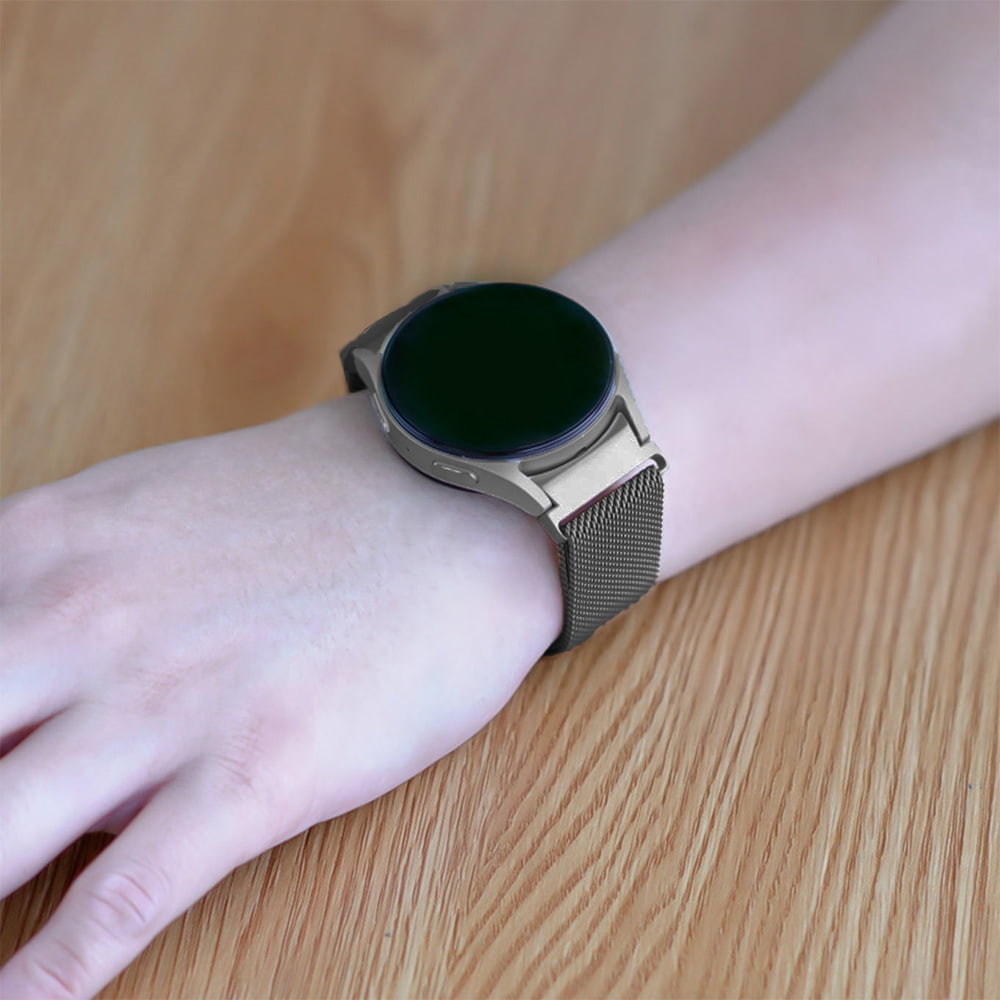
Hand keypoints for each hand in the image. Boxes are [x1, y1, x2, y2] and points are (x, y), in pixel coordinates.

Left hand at [0, 390, 560, 998]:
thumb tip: (26, 714)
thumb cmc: (323, 496)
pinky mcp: (259, 771)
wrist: (463, 496)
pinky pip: (125, 900)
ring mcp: (167, 705)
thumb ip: (62, 596)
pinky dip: (52, 978)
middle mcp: (83, 625)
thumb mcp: (156, 506)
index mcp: (49, 547)